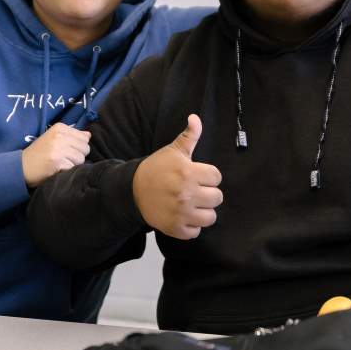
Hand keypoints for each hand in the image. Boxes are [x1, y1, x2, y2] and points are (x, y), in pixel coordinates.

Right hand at [21, 123, 90, 186]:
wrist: (21, 167)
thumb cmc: (39, 153)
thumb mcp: (54, 138)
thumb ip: (72, 136)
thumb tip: (88, 135)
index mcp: (60, 128)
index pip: (84, 138)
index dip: (78, 147)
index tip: (65, 150)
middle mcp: (59, 136)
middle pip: (85, 148)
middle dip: (77, 156)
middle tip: (63, 159)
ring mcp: (58, 149)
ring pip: (81, 159)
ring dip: (72, 164)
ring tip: (60, 164)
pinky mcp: (57, 162)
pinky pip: (73, 168)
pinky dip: (66, 172)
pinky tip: (56, 170)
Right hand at [132, 114, 222, 239]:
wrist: (132, 190)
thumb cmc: (156, 169)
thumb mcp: (173, 151)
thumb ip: (189, 136)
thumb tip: (195, 118)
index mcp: (188, 173)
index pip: (216, 177)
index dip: (208, 175)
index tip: (197, 175)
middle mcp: (187, 194)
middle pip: (217, 197)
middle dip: (208, 193)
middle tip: (195, 190)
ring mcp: (181, 213)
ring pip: (210, 217)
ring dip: (203, 211)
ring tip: (192, 204)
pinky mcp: (175, 228)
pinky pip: (196, 232)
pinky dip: (191, 226)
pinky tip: (183, 215)